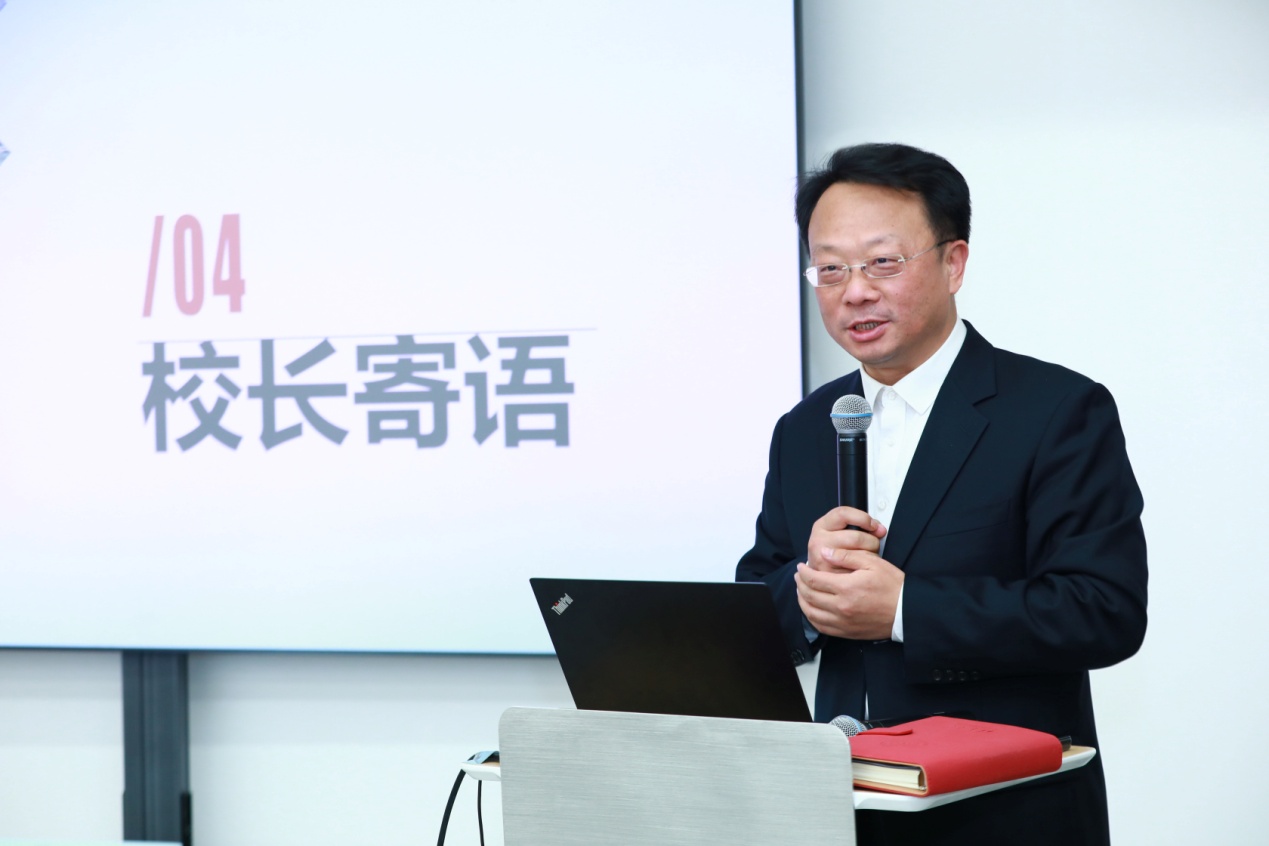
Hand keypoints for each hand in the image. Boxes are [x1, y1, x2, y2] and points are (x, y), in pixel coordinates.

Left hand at [797, 507, 902, 639]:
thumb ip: (846, 556)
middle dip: (800, 584)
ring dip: (802, 601)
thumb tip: (825, 552)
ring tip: (801, 591)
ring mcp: (842, 622)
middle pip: (809, 596)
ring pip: (811, 613)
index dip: (804, 572)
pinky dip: (811, 617)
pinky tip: (811, 609)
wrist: (907, 612)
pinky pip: (821, 627)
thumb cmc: (893, 585)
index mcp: (846, 588)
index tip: (801, 566)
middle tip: (798, 576)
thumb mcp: (873, 563)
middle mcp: (841, 607)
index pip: (814, 579)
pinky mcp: (846, 632)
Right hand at [805, 506, 885, 572]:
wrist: (817, 572)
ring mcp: (824, 559)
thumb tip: (880, 529)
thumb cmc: (832, 547)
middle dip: (871, 541)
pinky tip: (862, 567)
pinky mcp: (832, 575)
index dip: (863, 518)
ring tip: (867, 556)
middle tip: (872, 545)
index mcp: (821, 526)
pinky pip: (858, 570)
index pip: (844, 514)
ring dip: (870, 556)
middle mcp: (819, 541)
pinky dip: (865, 569)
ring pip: (859, 555)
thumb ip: (859, 523)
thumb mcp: (838, 529)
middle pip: (856, 537)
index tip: (873, 525)